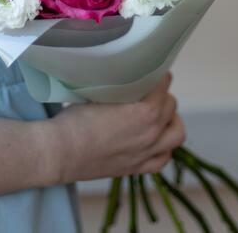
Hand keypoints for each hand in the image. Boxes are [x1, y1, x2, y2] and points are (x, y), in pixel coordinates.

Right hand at [48, 73, 185, 183]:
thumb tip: (125, 76)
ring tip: (159, 114)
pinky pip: (164, 159)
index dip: (157, 74)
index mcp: (146, 111)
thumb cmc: (76, 120)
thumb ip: (120, 87)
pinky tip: (154, 140)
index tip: (150, 70)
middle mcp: (152, 132)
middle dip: (162, 95)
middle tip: (148, 90)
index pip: (164, 84)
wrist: (60, 152)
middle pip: (171, 105)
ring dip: (170, 120)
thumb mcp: (99, 93)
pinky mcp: (137, 168)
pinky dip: (164, 147)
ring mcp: (147, 153)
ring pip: (176, 133)